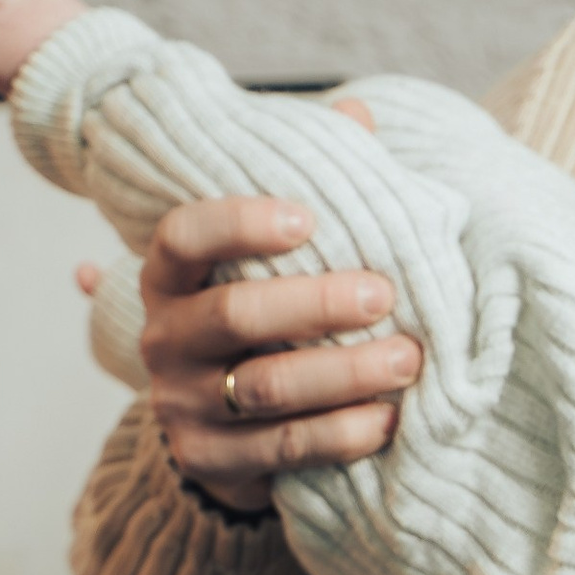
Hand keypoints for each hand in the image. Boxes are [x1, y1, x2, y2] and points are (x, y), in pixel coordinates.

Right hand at [129, 159, 422, 513]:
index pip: (184, 237)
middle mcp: (165, 338)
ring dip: (344, 373)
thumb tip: (358, 113)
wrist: (221, 426)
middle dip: (317, 304)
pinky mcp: (210, 460)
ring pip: (266, 388)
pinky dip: (342, 434)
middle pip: (235, 316)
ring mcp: (182, 404)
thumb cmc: (261, 316)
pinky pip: (283, 448)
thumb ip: (310, 187)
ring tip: (408, 359)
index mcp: (170, 276)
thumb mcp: (269, 257)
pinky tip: (389, 419)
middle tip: (385, 295)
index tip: (307, 216)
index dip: (239, 223)